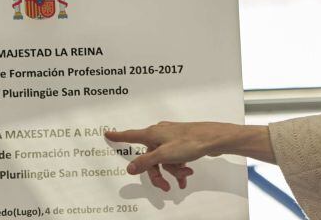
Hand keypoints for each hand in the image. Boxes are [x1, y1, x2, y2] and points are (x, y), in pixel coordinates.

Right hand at [104, 121, 232, 191]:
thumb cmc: (190, 142)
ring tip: (184, 176)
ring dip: (173, 171)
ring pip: (164, 160)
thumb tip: (130, 167)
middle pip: (150, 158)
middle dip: (158, 173)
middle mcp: (160, 134)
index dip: (118, 136)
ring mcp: (171, 138)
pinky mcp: (181, 143)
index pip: (131, 136)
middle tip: (165, 187)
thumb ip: (146, 161)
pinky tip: (187, 175)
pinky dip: (179, 167)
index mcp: (152, 134)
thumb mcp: (164, 155)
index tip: (107, 133)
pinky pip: (174, 158)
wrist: (214, 138)